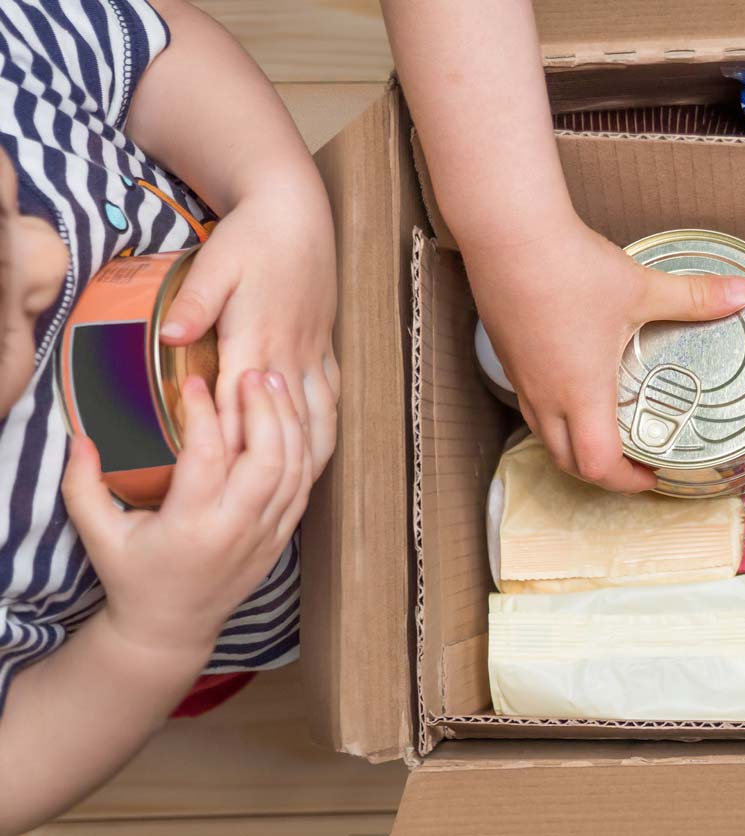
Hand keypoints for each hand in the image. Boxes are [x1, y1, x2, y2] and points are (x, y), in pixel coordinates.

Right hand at [61, 370, 311, 657]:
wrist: (171, 629)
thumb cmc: (133, 577)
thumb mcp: (99, 535)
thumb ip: (83, 486)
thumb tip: (81, 436)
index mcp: (191, 527)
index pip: (206, 458)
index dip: (203, 414)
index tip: (193, 381)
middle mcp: (236, 530)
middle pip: (267, 460)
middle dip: (264, 410)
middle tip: (251, 372)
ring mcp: (266, 535)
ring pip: (294, 470)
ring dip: (289, 423)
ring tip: (275, 383)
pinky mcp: (282, 538)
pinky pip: (303, 487)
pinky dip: (302, 449)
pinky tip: (292, 419)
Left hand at [157, 186, 338, 476]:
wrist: (297, 212)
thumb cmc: (252, 237)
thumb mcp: (215, 263)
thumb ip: (194, 303)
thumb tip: (168, 335)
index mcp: (259, 339)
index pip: (244, 406)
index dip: (233, 446)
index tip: (219, 482)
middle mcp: (290, 355)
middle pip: (285, 425)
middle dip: (272, 468)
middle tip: (255, 507)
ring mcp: (313, 353)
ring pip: (319, 419)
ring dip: (306, 458)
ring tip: (289, 495)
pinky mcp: (325, 347)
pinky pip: (332, 400)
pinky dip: (326, 431)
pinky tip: (317, 452)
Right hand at [466, 217, 744, 492]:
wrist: (507, 233)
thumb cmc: (570, 268)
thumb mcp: (640, 286)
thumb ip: (693, 297)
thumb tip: (742, 294)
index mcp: (581, 392)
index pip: (598, 465)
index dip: (627, 481)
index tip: (653, 473)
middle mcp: (546, 396)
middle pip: (568, 462)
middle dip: (602, 473)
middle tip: (635, 461)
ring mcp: (522, 379)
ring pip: (544, 437)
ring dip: (576, 446)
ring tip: (609, 430)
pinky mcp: (510, 358)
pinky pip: (531, 406)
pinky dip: (557, 415)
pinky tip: (577, 386)